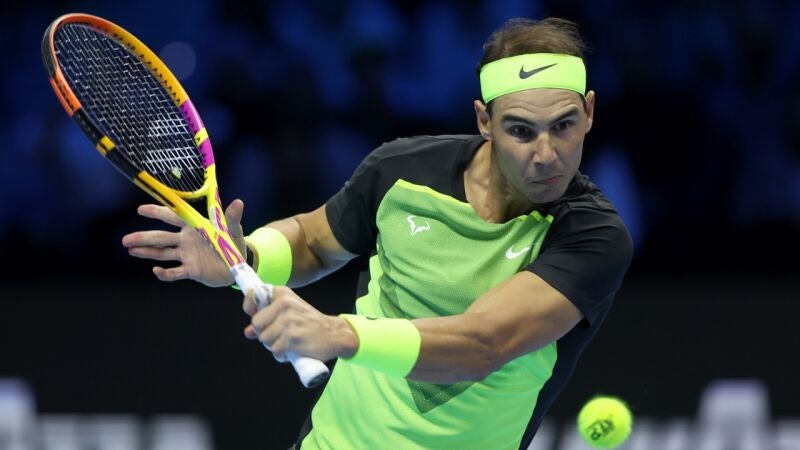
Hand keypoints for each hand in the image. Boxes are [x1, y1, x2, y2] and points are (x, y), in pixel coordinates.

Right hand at [121, 200, 246, 286]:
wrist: (238, 265)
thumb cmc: (234, 243)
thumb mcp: (234, 230)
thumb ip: (232, 218)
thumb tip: (238, 202)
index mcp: (194, 227)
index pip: (173, 217)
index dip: (157, 212)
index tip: (140, 209)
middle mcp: (186, 240)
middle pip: (161, 237)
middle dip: (144, 237)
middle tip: (125, 239)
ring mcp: (187, 255)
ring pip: (163, 253)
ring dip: (147, 252)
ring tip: (130, 250)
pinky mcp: (191, 270)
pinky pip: (175, 272)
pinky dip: (165, 273)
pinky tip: (156, 271)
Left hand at [242, 287, 357, 361]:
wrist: (335, 334)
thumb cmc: (310, 324)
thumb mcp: (290, 314)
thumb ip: (268, 320)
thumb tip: (247, 332)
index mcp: (283, 294)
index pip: (254, 295)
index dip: (251, 308)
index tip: (255, 316)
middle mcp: (285, 304)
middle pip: (257, 324)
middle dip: (265, 333)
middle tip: (280, 335)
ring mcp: (288, 321)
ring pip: (265, 339)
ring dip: (274, 346)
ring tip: (288, 343)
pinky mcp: (292, 337)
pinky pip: (275, 351)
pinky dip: (282, 355)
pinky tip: (292, 351)